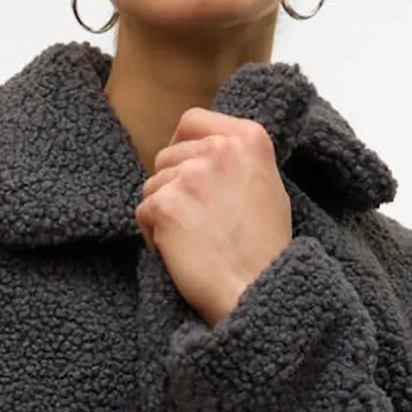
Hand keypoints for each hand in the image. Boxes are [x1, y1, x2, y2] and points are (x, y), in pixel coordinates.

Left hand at [134, 107, 292, 327]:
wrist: (256, 290)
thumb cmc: (265, 250)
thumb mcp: (267, 186)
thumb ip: (237, 160)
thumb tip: (205, 148)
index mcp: (249, 137)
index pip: (192, 121)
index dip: (182, 146)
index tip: (187, 171)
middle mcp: (219, 148)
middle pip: (168, 156)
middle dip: (173, 187)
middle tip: (197, 222)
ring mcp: (191, 174)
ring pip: (153, 184)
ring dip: (163, 212)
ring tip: (192, 241)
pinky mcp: (166, 203)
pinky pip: (143, 211)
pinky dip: (154, 236)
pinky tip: (180, 254)